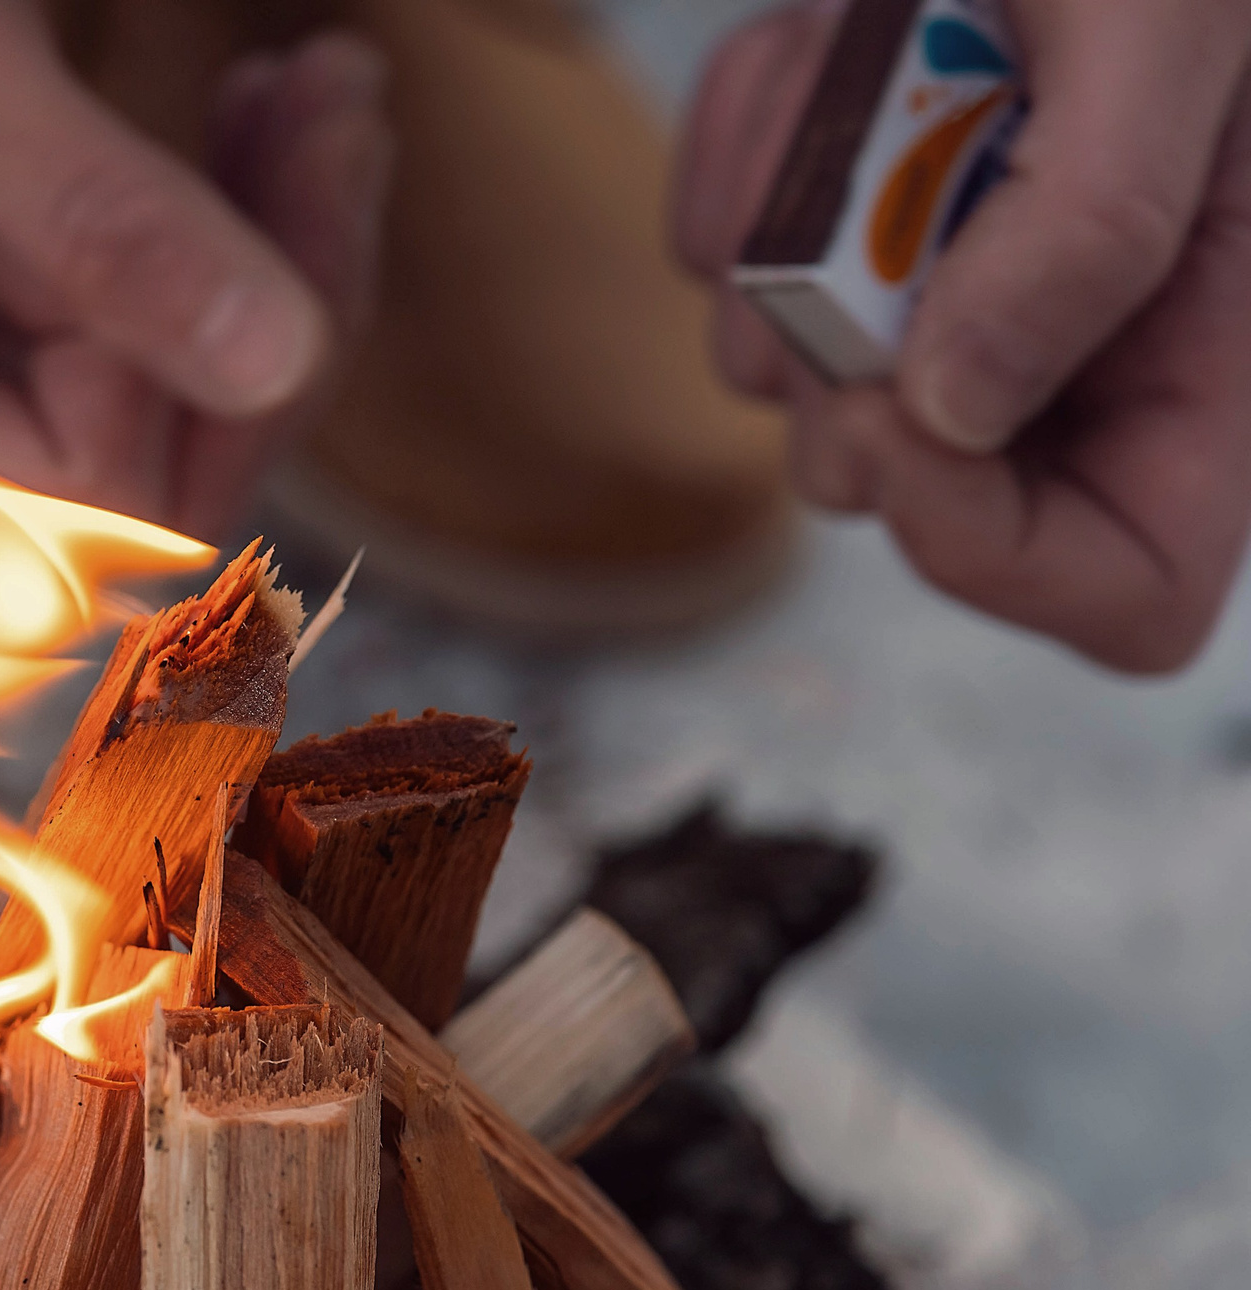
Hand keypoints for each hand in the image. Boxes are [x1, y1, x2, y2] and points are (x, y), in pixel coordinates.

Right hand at [0, 0, 391, 548]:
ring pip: (185, 472)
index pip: (80, 504)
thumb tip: (278, 361)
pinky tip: (251, 144)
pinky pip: (160, 424)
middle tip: (337, 94)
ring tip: (312, 93)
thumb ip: (101, 222)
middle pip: (152, 518)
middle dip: (286, 308)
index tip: (246, 126)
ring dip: (282, 279)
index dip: (188, 345)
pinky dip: (228, 288)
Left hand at [676, 0, 1250, 672]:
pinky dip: (742, 161)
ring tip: (869, 72)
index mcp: (1208, 343)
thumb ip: (1098, 228)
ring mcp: (937, 289)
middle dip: (851, 391)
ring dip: (786, 254)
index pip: (1133, 595)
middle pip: (913, 499)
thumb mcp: (1175, 26)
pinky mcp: (828, 221)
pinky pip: (723, 267)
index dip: (1002, 556)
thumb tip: (950, 416)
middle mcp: (1072, 344)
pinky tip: (817, 50)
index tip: (909, 416)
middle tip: (865, 227)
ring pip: (790, 392)